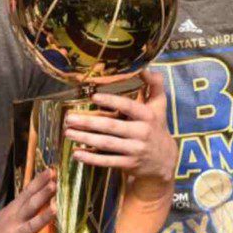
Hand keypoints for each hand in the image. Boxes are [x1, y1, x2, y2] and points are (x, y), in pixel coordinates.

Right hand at [0, 169, 56, 232]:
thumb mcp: (9, 215)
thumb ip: (25, 204)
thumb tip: (43, 190)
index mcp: (14, 211)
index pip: (28, 193)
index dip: (39, 182)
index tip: (52, 170)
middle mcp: (14, 222)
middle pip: (29, 206)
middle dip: (42, 194)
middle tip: (54, 184)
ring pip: (30, 227)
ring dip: (42, 217)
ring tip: (55, 209)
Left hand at [65, 70, 176, 185]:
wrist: (164, 159)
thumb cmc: (156, 126)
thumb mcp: (159, 106)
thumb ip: (154, 85)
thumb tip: (146, 68)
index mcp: (148, 116)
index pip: (128, 106)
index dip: (111, 101)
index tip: (93, 97)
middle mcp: (142, 132)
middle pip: (111, 127)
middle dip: (88, 122)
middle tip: (69, 118)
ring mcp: (135, 150)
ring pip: (106, 144)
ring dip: (85, 138)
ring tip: (68, 132)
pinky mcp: (129, 164)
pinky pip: (107, 161)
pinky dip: (91, 158)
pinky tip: (76, 153)